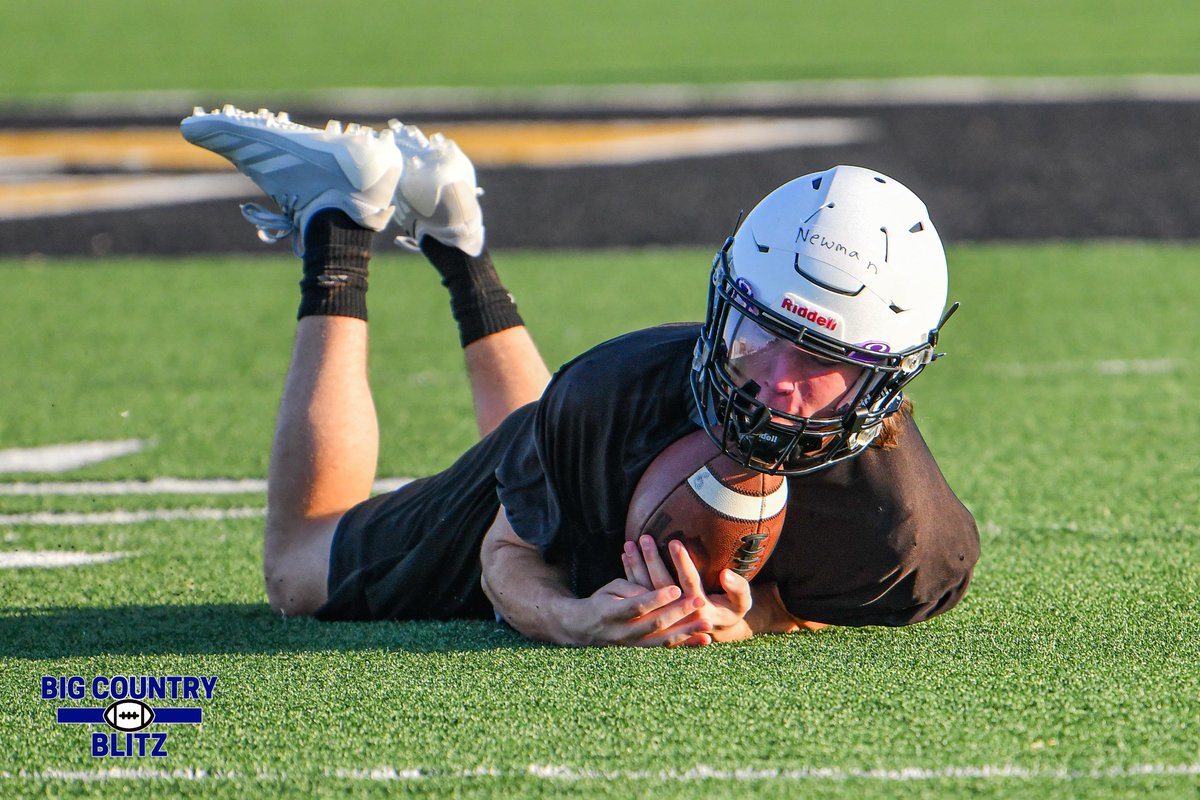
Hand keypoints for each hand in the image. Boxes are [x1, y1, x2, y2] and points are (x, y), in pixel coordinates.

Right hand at [567, 578, 716, 647]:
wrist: (587, 629)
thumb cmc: (602, 601)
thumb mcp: (610, 589)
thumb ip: (631, 588)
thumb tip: (653, 591)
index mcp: (612, 613)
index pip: (638, 606)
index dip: (657, 598)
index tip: (676, 588)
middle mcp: (624, 632)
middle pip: (655, 623)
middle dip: (679, 612)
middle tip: (699, 601)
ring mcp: (635, 645)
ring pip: (664, 640)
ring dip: (688, 631)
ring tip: (707, 624)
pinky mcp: (645, 651)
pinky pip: (668, 649)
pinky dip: (687, 645)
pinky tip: (705, 640)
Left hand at [621, 535, 753, 645]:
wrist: (713, 629)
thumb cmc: (730, 610)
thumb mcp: (741, 603)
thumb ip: (738, 589)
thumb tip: (726, 574)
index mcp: (700, 611)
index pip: (689, 584)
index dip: (682, 563)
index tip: (675, 542)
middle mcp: (679, 614)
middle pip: (661, 585)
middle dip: (652, 560)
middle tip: (645, 537)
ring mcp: (664, 613)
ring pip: (646, 589)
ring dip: (636, 566)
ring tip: (630, 543)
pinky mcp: (654, 610)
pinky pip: (638, 592)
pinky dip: (631, 573)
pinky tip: (625, 556)